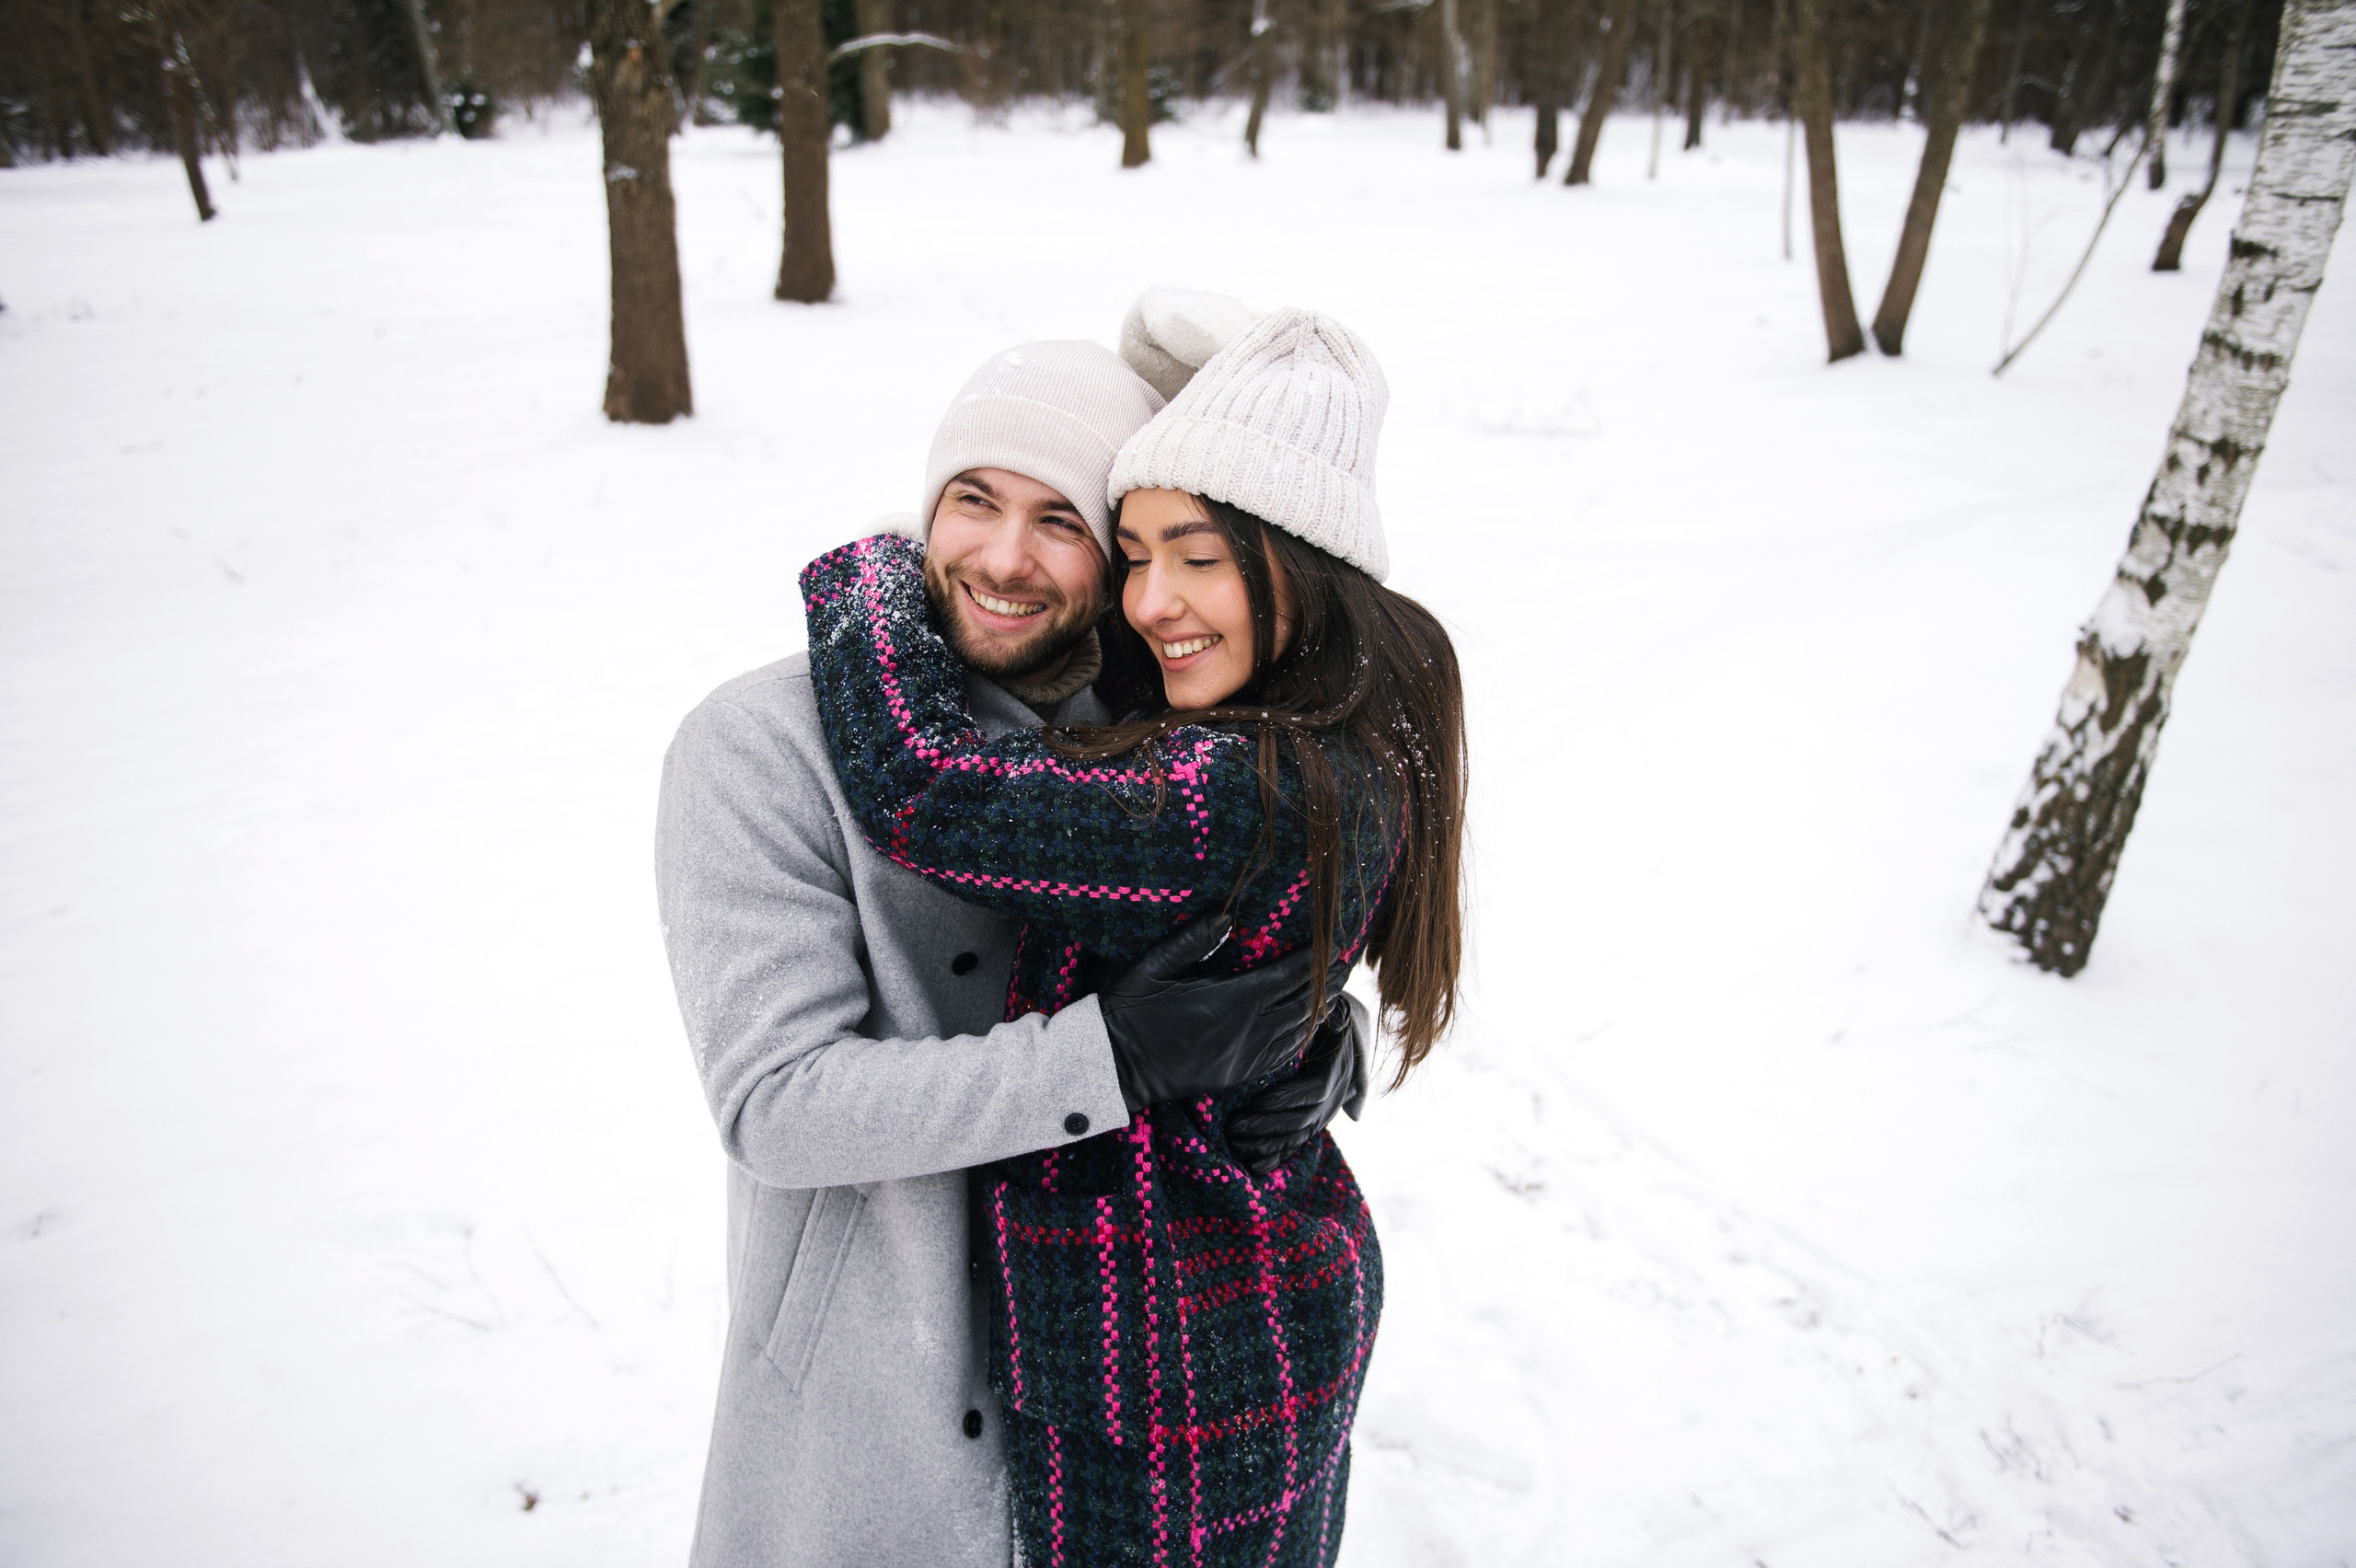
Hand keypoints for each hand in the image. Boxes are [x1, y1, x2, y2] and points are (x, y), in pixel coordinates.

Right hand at [1099, 916, 1350, 1111]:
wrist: (1115, 1067)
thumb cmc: (1130, 1010)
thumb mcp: (1152, 966)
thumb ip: (1191, 940)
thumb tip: (1227, 915)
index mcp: (1230, 1000)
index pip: (1288, 977)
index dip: (1316, 962)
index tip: (1335, 947)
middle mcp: (1246, 1030)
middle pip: (1302, 1004)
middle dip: (1326, 984)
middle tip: (1344, 966)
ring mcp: (1244, 1056)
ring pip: (1297, 1031)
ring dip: (1318, 1010)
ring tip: (1333, 991)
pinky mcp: (1238, 1075)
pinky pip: (1282, 1056)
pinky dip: (1301, 1038)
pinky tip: (1306, 1027)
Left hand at [1227, 993, 1368, 1173]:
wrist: (1338, 1036)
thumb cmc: (1321, 1019)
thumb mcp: (1325, 1011)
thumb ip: (1322, 1012)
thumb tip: (1329, 1006)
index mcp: (1335, 1069)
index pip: (1315, 1091)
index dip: (1287, 1098)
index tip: (1259, 1101)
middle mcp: (1334, 1098)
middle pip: (1303, 1120)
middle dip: (1268, 1126)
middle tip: (1235, 1127)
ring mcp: (1323, 1115)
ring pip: (1297, 1137)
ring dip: (1267, 1144)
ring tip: (1236, 1143)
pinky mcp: (1311, 1126)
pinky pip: (1295, 1147)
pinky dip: (1275, 1158)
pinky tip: (1254, 1167)